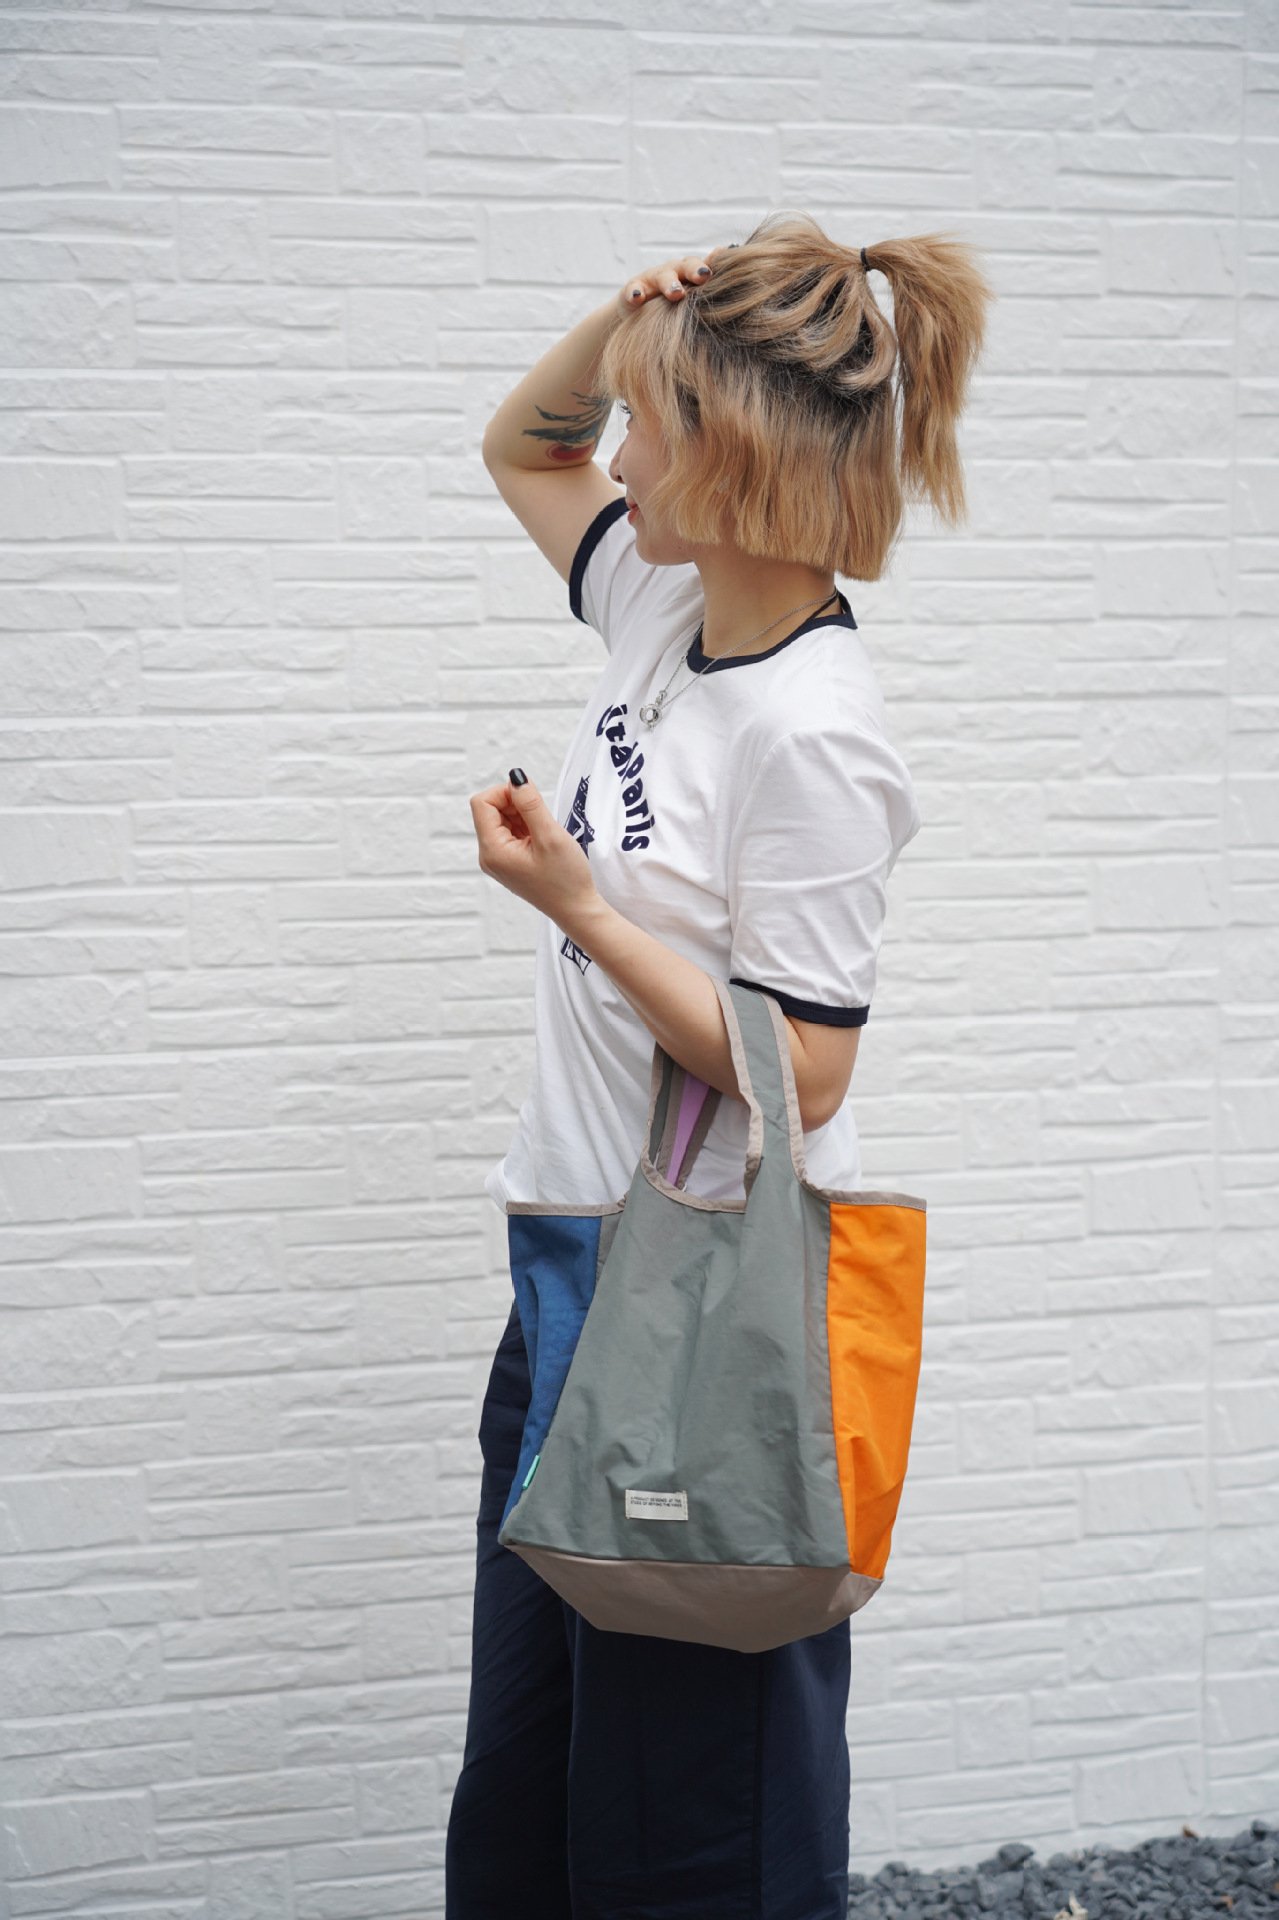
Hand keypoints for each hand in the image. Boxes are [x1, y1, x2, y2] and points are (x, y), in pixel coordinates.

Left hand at [470, 771, 603, 943]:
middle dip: (515, 804)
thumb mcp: (550, 835)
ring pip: (501, 820)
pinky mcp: (509, 862)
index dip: (505, 792)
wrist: (576, 910)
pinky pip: (510, 832)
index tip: (531, 799)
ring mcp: (498, 860)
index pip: (482, 803)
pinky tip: (543, 840)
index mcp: (492, 851)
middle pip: (490, 810)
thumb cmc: (566, 879)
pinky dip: (526, 827)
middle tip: (542, 817)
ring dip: (522, 815)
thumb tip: (516, 777)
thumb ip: (531, 803)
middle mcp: (489, 856)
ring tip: (544, 832)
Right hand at [614, 247, 727, 317]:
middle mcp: (676, 272)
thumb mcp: (696, 306)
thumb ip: (717, 297)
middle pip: (687, 265)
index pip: (708, 266)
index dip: (717, 264)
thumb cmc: (675, 311)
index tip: (728, 262)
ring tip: (676, 293)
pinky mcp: (633, 291)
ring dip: (670, 283)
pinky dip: (635, 293)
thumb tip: (754, 293)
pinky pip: (633, 290)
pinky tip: (637, 298)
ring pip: (662, 276)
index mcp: (694, 277)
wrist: (638, 318)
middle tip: (704, 277)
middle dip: (696, 270)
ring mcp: (653, 280)